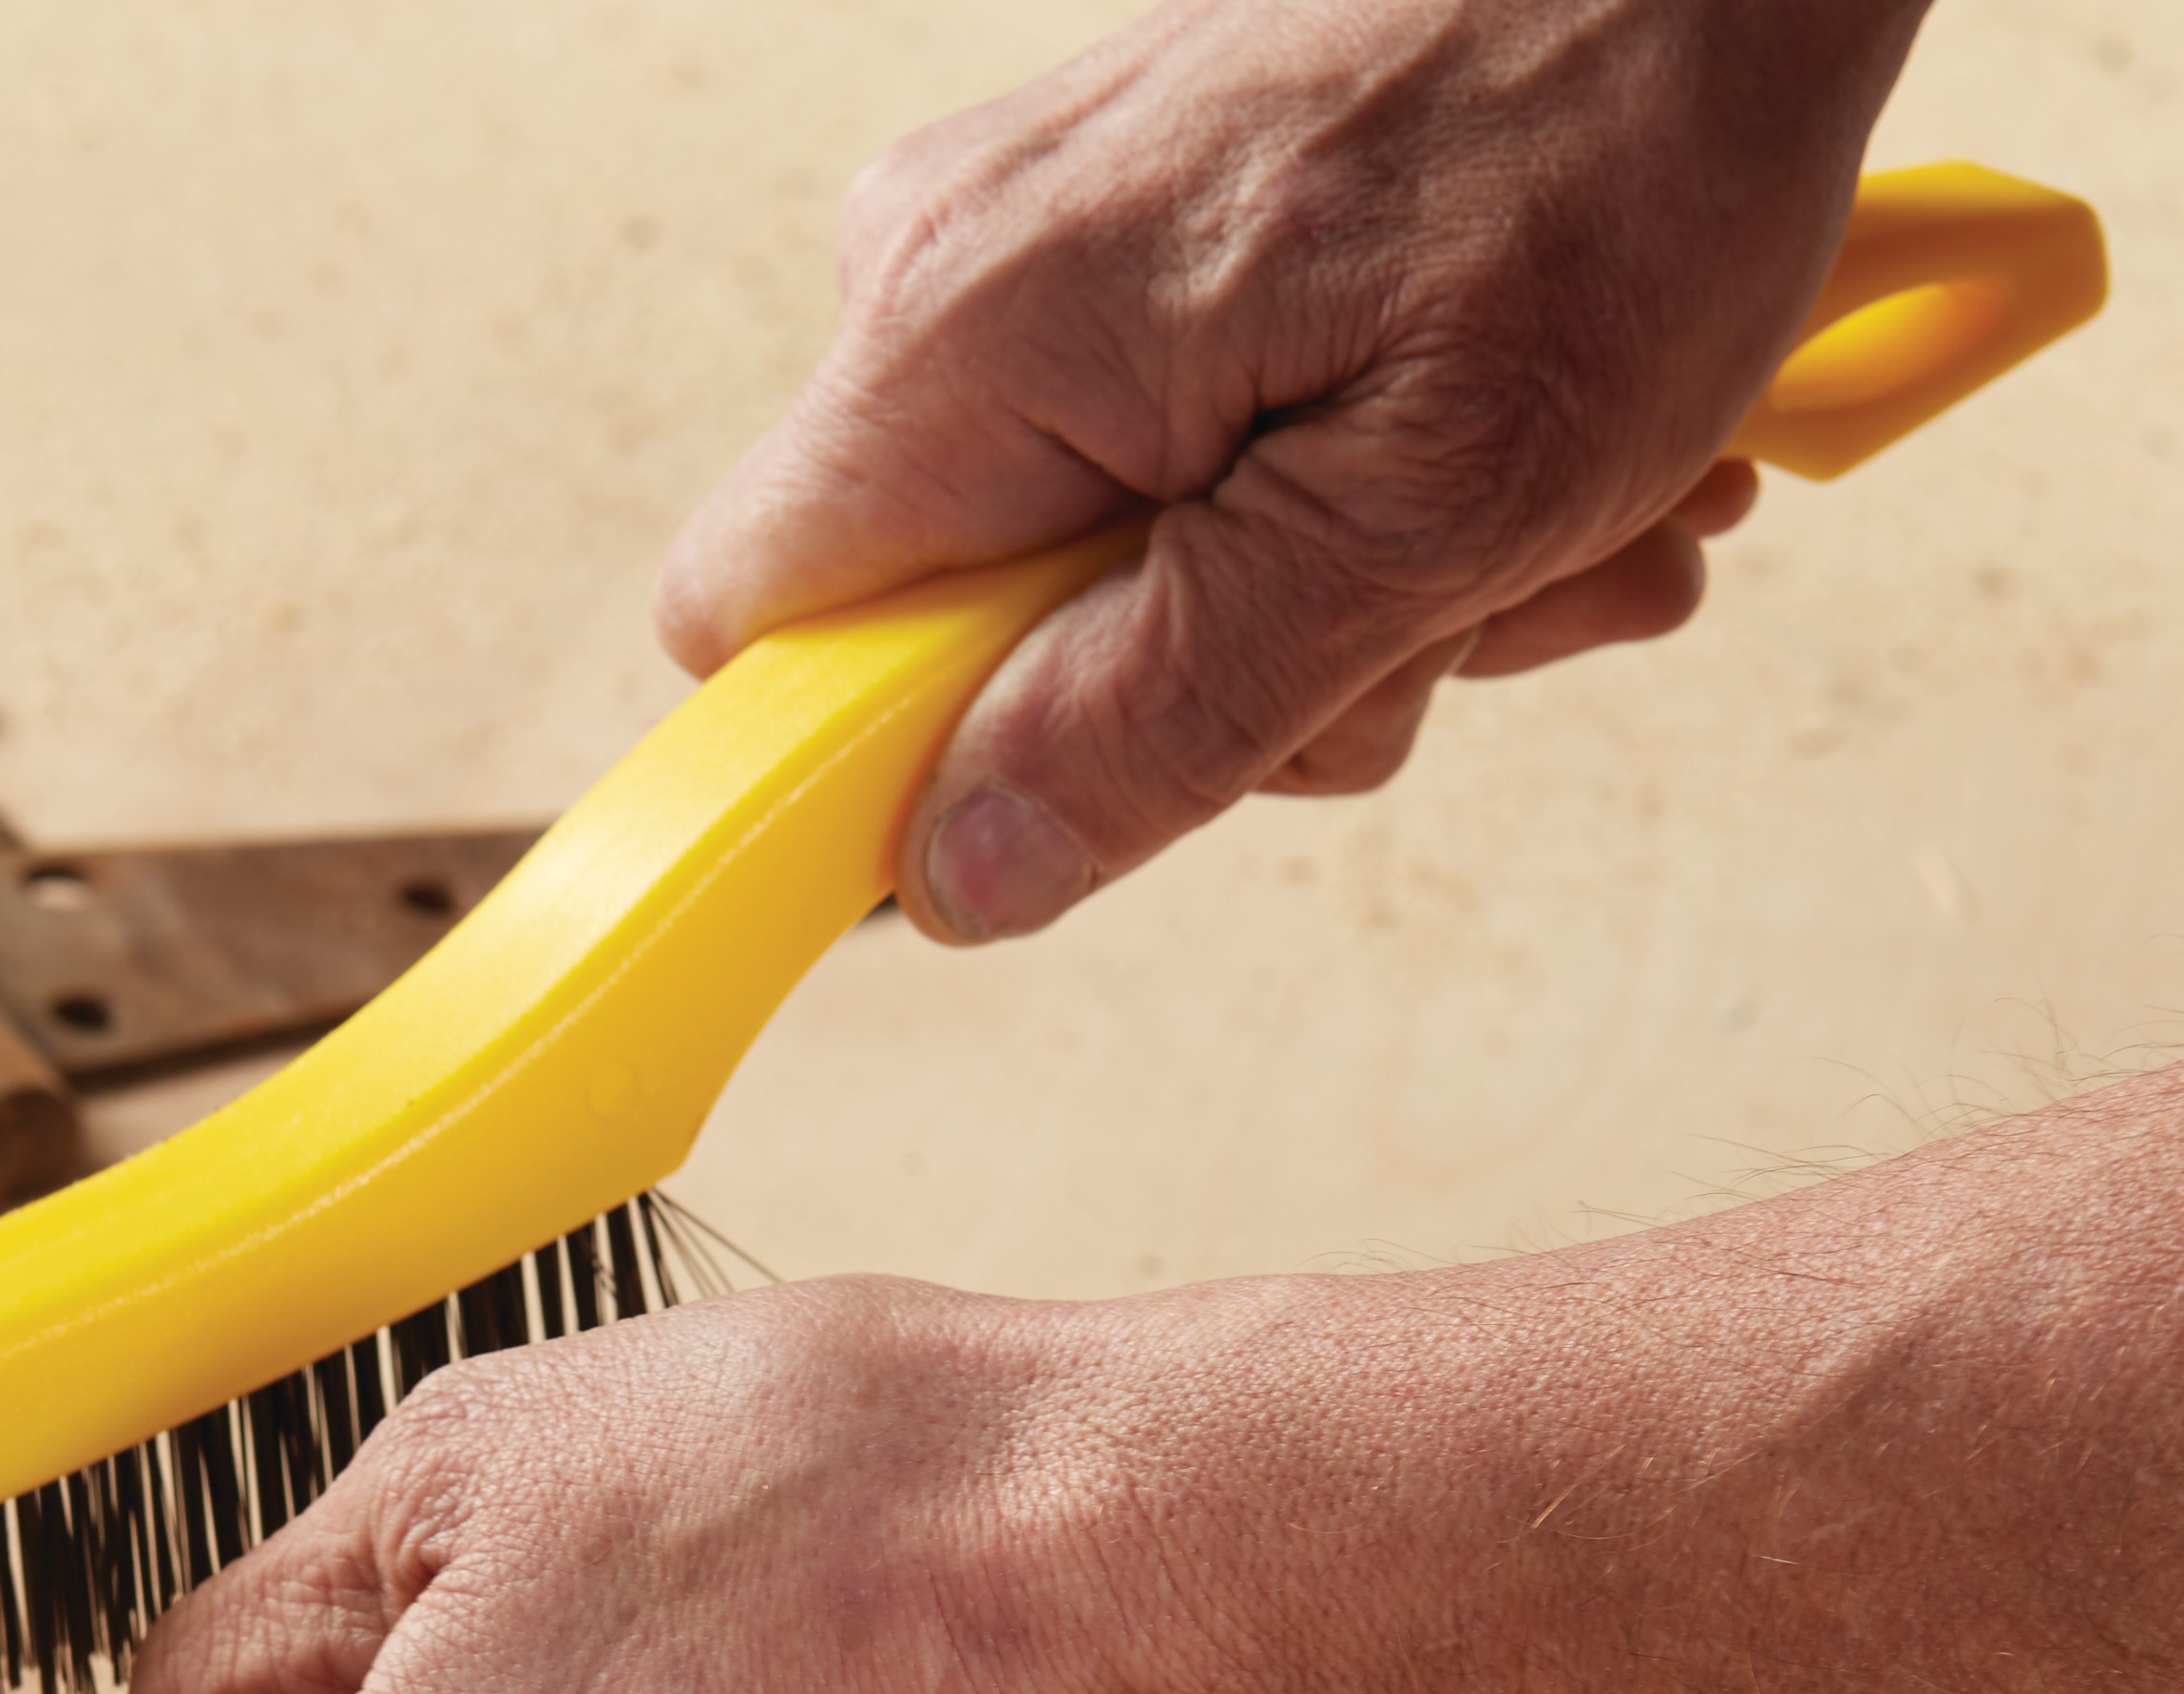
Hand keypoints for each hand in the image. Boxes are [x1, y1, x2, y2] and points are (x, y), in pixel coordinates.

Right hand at [655, 0, 1929, 941]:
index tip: (1095, 775)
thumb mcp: (1421, 515)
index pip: (749, 629)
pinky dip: (1353, 500)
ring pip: (1101, 571)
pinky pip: (1174, 464)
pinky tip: (1511, 455)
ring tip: (1536, 522)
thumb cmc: (1619, 144)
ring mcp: (1030, 247)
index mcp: (967, 342)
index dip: (883, 757)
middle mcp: (945, 274)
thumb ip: (1167, 714)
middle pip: (963, 632)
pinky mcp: (1123, 241)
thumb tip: (961, 874)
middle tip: (1441, 618)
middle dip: (1218, 691)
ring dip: (1341, 607)